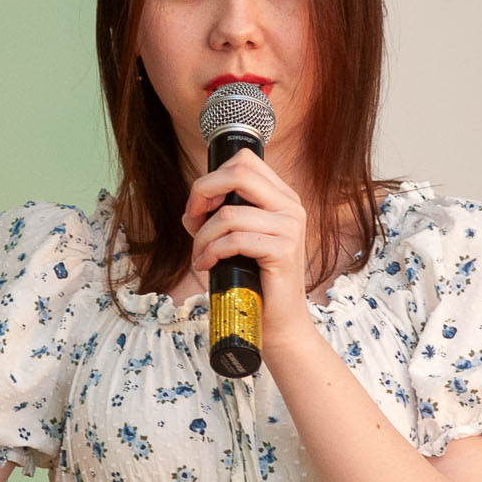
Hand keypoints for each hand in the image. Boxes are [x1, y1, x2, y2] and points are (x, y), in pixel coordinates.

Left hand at [182, 150, 319, 348]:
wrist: (277, 320)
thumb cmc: (253, 279)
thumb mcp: (234, 240)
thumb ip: (217, 217)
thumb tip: (191, 209)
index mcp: (281, 197)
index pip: (245, 161)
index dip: (213, 177)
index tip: (199, 205)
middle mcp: (290, 206)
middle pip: (239, 173)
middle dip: (203, 193)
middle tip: (193, 220)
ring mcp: (290, 227)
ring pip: (229, 215)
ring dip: (202, 237)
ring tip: (199, 256)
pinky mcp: (283, 251)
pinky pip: (234, 240)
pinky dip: (211, 252)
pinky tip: (206, 265)